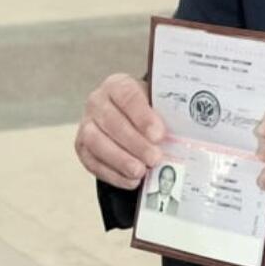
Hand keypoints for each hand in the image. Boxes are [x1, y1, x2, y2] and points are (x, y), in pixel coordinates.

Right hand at [75, 73, 165, 189]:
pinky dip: (113, 174)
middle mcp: (97, 102)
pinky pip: (93, 162)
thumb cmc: (146, 111)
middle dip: (135, 143)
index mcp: (117, 85)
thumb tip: (183, 132)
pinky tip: (131, 180)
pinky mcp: (82, 147)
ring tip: (141, 171)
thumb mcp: (156, 103)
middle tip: (154, 158)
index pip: (127, 96)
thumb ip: (165, 113)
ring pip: (97, 142)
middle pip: (112, 122)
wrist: (126, 118)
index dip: (143, 116)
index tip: (158, 134)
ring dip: (121, 160)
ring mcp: (86, 124)